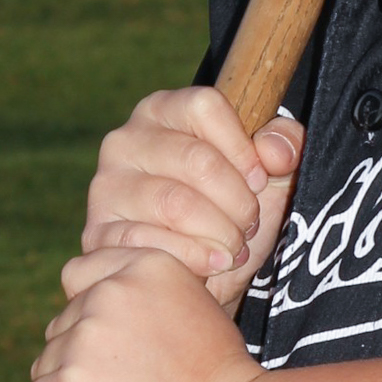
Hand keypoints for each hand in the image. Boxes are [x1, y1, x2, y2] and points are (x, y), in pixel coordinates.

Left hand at [18, 246, 264, 381]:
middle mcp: (109, 293)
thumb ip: (154, 299)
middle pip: (61, 326)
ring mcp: (84, 340)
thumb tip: (117, 319)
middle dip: (78, 357)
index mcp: (144, 266)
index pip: (78, 274)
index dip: (86, 311)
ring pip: (45, 365)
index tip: (107, 345)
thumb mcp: (197, 309)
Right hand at [82, 89, 303, 313]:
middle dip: (237, 201)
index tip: (259, 179)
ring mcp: (107, 186)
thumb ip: (283, 146)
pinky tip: (212, 265)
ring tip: (234, 247)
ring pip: (176, 203)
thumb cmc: (230, 212)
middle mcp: (125, 140)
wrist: (200, 276)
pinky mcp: (97, 233)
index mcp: (163, 110)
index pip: (205, 105)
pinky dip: (192, 257)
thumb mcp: (269, 175)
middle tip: (249, 225)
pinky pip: (148, 242)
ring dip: (219, 232)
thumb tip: (274, 150)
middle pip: (197, 159)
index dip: (242, 147)